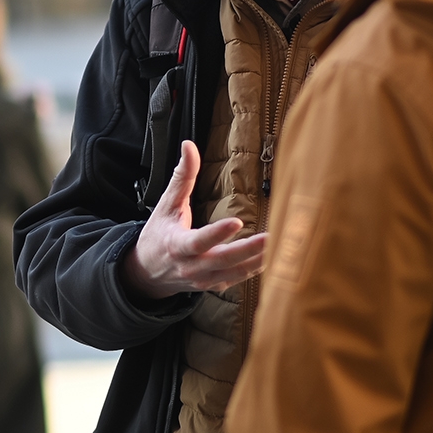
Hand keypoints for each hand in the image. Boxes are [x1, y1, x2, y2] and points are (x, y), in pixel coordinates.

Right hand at [121, 140, 266, 299]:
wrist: (148, 273)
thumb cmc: (158, 236)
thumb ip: (181, 177)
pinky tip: (276, 257)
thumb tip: (188, 146)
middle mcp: (192, 266)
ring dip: (260, 260)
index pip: (199, 241)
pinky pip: (239, 279)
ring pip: (236, 273)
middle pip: (224, 260)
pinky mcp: (215, 285)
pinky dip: (257, 269)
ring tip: (283, 246)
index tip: (236, 221)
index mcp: (177, 245)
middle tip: (272, 237)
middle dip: (249, 249)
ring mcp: (204, 279)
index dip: (217, 233)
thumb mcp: (166, 205)